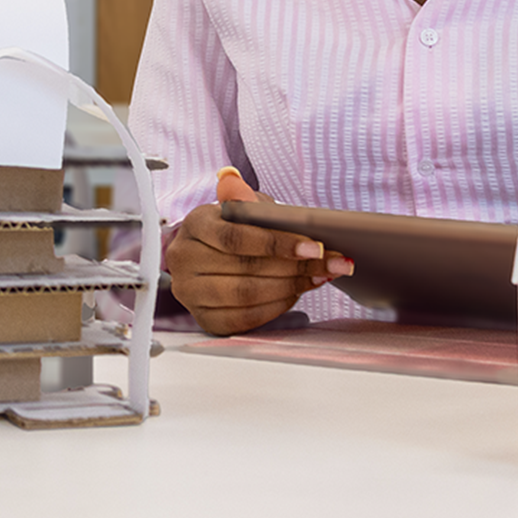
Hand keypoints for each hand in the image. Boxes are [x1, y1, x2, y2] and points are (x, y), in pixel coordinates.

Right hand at [163, 165, 353, 335]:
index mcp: (195, 224)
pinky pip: (244, 318)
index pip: (236, 237)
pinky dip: (276, 307)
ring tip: (320, 277)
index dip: (278, 244)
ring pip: (246, 295)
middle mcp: (185, 258)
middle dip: (296, 267)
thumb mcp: (241, 208)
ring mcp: (189, 292)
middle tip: (332, 264)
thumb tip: (263, 199)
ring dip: (291, 287)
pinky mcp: (203, 317)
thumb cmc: (230, 229)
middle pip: (245, 268)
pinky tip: (296, 294)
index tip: (316, 247)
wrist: (205, 255)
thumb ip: (254, 204)